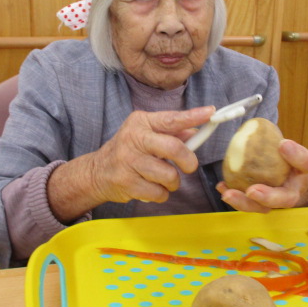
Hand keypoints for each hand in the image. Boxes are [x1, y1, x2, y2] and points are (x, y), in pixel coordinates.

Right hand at [89, 105, 214, 203]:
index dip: (192, 116)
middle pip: (174, 148)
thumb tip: (197, 132)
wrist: (97, 172)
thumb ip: (171, 133)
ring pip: (169, 175)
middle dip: (188, 161)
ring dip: (173, 182)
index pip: (171, 119)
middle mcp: (133, 139)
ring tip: (164, 179)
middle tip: (189, 167)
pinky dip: (161, 194)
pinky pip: (159, 192)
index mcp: (141, 123)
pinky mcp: (126, 183)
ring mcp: (128, 161)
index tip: (211, 112)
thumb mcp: (146, 135)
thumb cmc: (128, 151)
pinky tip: (152, 188)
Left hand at [216, 139, 307, 213]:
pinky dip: (233, 197)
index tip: (283, 144)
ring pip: (262, 208)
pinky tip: (222, 187)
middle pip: (285, 199)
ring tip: (228, 194)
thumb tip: (263, 131)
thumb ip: (281, 142)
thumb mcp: (291, 150)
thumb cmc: (289, 163)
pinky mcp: (261, 205)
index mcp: (303, 172)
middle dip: (268, 196)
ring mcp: (276, 202)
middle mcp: (293, 191)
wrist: (291, 183)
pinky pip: (247, 204)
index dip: (296, 155)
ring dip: (244, 202)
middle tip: (253, 191)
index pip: (306, 163)